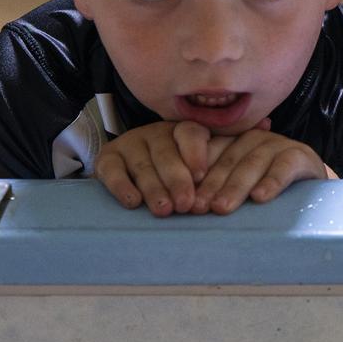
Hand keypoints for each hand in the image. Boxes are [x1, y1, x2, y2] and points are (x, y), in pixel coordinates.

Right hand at [94, 120, 211, 215]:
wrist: (131, 174)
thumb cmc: (177, 175)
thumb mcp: (196, 169)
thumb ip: (213, 173)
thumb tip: (235, 190)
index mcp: (181, 132)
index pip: (190, 134)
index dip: (196, 154)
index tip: (201, 177)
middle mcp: (156, 133)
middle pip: (166, 154)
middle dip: (177, 180)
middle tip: (185, 205)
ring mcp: (130, 143)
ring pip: (142, 165)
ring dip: (154, 189)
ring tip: (164, 210)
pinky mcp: (107, 157)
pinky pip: (113, 170)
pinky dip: (122, 186)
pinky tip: (133, 202)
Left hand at [190, 129, 332, 214]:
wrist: (311, 192)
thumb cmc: (264, 194)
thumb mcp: (236, 191)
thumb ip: (213, 192)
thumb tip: (183, 211)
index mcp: (230, 143)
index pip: (207, 151)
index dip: (193, 173)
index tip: (183, 200)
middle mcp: (251, 138)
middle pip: (227, 159)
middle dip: (211, 185)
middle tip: (199, 208)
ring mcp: (277, 144)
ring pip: (252, 162)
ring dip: (236, 186)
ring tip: (222, 208)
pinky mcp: (300, 154)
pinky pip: (284, 166)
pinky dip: (272, 181)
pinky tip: (260, 197)